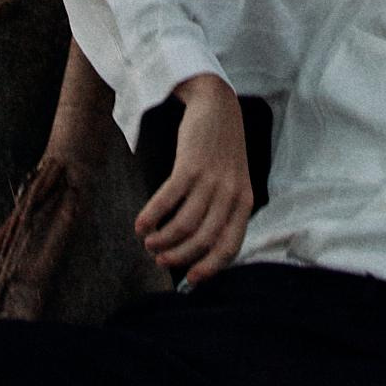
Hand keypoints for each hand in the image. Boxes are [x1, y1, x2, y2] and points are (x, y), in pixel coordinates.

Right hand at [135, 75, 252, 286]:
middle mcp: (231, 194)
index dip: (209, 267)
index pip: (230, 246)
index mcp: (245, 202)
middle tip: (159, 260)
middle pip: (202, 240)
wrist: (217, 105)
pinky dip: (151, 217)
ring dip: (162, 239)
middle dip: (178, 256)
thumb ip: (224, 209)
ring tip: (148, 242)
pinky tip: (140, 225)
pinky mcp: (190, 166)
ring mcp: (211, 180)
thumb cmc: (221, 150)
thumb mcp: (234, 181)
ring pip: (183, 225)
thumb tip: (199, 248)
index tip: (190, 279)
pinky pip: (167, 201)